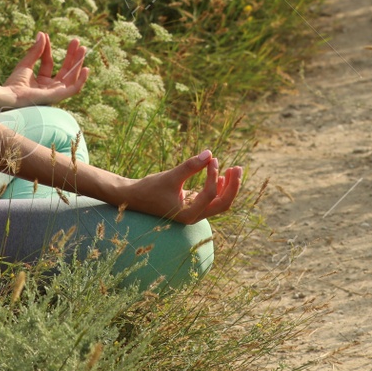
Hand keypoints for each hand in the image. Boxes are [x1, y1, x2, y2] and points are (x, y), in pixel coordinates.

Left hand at [0, 31, 89, 108]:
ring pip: (71, 77)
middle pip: (64, 70)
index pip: (49, 63)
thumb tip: (42, 34)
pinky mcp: (59, 96)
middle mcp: (49, 88)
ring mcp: (55, 93)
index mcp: (41, 82)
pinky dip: (81, 80)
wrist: (10, 96)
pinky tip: (85, 68)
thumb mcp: (26, 64)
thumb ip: (36, 51)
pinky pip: (74, 89)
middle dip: (71, 55)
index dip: (48, 49)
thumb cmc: (14, 84)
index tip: (46, 36)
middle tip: (76, 41)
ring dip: (78, 63)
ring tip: (82, 48)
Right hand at [120, 150, 241, 223]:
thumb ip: (190, 166)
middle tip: (239, 168)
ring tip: (234, 169)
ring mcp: (194, 212)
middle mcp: (194, 216)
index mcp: (189, 214)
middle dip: (233, 186)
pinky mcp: (192, 205)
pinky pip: (212, 199)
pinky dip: (219, 188)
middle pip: (223, 204)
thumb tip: (210, 154)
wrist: (133, 197)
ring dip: (228, 187)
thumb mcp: (170, 176)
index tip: (211, 160)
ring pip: (220, 202)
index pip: (210, 194)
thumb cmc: (149, 188)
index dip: (214, 175)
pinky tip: (221, 175)